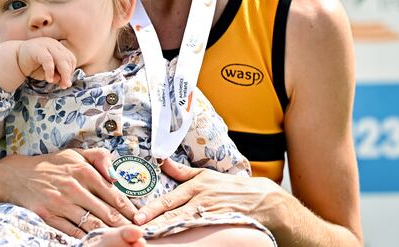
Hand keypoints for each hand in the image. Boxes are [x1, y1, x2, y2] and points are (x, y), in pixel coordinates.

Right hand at [0, 148, 137, 238]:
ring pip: (92, 223)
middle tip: (138, 233)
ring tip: (124, 239)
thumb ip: (100, 157)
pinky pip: (73, 231)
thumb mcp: (76, 153)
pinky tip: (99, 240)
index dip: (130, 209)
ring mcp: (61, 204)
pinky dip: (88, 237)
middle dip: (125, 224)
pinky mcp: (49, 217)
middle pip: (106, 212)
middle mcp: (74, 187)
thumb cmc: (52, 165)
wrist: (17, 175)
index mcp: (84, 171)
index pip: (114, 194)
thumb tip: (117, 173)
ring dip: (110, 233)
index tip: (140, 218)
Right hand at [16, 37, 75, 88]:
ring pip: (61, 58)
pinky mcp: (37, 48)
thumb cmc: (32, 65)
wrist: (13, 59)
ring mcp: (46, 44)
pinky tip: (49, 79)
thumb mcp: (46, 72)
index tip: (66, 82)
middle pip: (68, 58)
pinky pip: (48, 60)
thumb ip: (56, 75)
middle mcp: (54, 44)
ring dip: (63, 73)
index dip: (71, 71)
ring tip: (61, 84)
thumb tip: (64, 82)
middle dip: (68, 73)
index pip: (70, 58)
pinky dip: (50, 71)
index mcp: (58, 47)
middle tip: (66, 85)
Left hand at [133, 158, 280, 229]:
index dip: (153, 208)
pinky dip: (187, 238)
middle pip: (174, 214)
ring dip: (167, 231)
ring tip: (151, 237)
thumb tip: (162, 160)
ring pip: (184, 225)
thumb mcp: (205, 174)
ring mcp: (210, 214)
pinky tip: (176, 243)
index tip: (137, 216)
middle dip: (155, 222)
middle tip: (138, 228)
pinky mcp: (218, 224)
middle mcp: (201, 200)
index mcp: (196, 186)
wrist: (261, 199)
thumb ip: (181, 171)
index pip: (170, 199)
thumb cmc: (228, 186)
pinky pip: (199, 232)